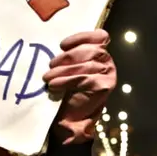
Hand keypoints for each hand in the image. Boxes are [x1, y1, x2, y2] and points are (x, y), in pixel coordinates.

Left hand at [43, 30, 115, 144]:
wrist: (71, 119)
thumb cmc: (67, 90)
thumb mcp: (67, 68)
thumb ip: (68, 56)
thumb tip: (54, 43)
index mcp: (100, 53)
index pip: (99, 36)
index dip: (81, 37)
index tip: (62, 45)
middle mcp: (108, 62)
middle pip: (91, 50)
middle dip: (68, 57)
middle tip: (50, 65)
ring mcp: (109, 74)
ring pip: (86, 66)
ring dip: (63, 71)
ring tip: (47, 77)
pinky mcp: (105, 87)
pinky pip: (84, 79)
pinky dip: (66, 81)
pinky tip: (53, 85)